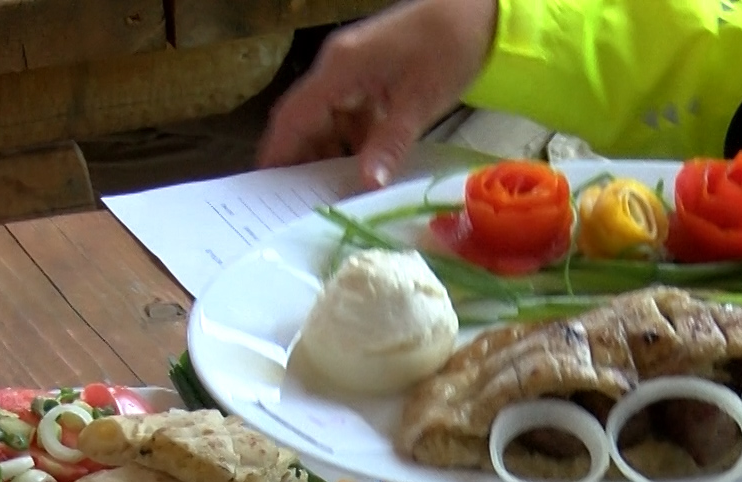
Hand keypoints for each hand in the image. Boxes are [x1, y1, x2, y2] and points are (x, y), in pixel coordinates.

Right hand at [257, 0, 497, 188]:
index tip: (265, 188)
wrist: (476, 11)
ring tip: (332, 193)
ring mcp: (352, 70)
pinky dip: (352, 141)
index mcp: (340, 67)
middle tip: (299, 203)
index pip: (293, 115)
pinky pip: (349, 114)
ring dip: (329, 152)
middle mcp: (337, 67)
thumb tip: (365, 184)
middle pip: (304, 119)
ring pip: (327, 120)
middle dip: (301, 158)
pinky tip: (364, 167)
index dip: (277, 151)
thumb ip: (389, 143)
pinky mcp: (369, 76)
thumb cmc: (448, 47)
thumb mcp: (420, 101)